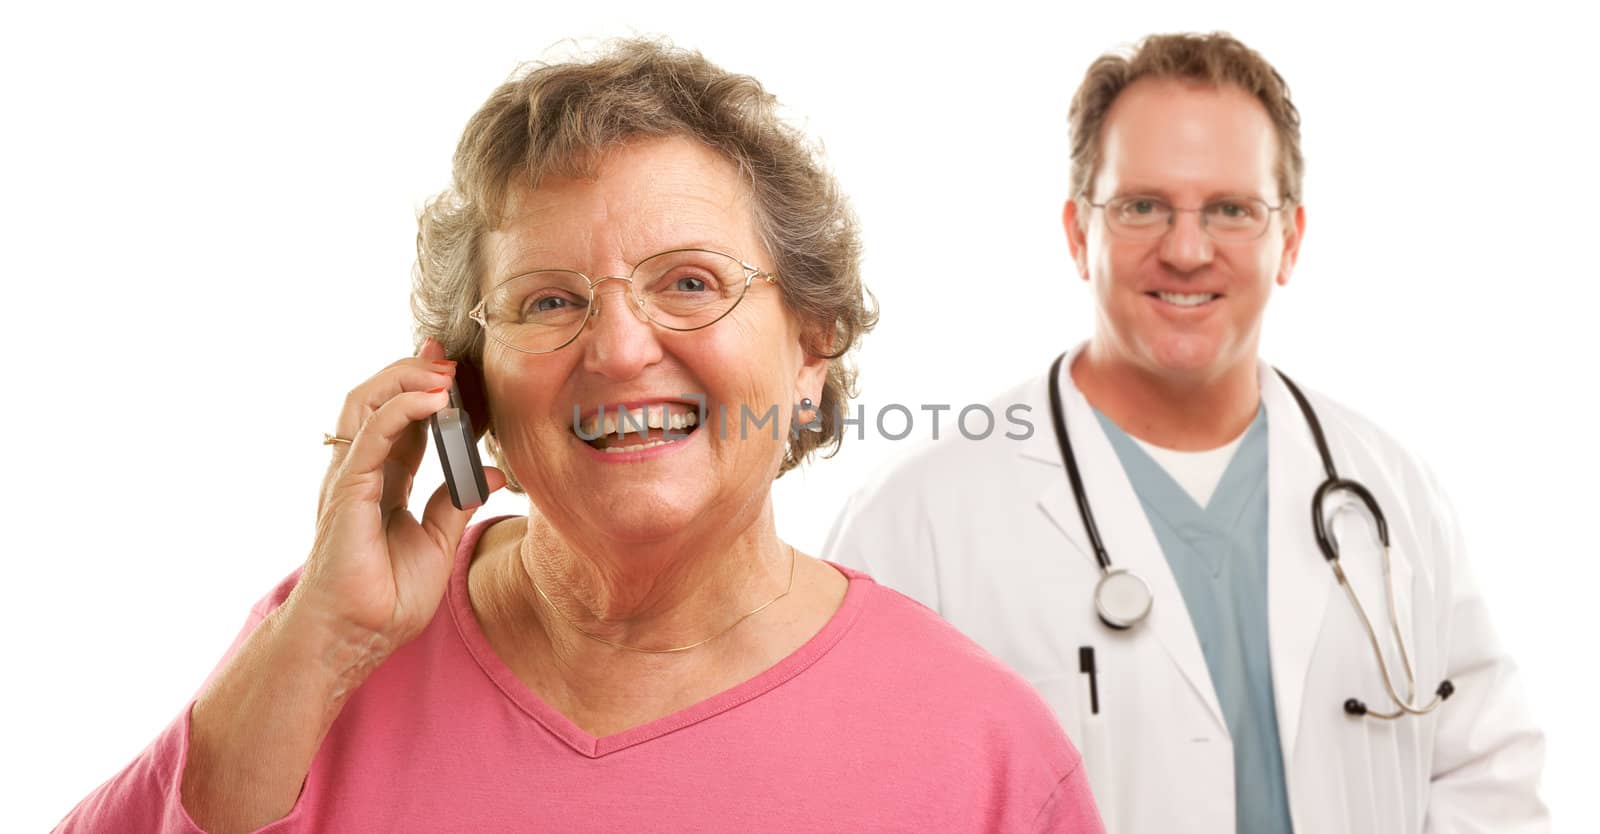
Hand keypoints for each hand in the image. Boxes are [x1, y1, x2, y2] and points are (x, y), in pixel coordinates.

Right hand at [294, 337, 505, 656]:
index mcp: (381, 482)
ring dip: (405, 379)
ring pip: (366, 405)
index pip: (401, 420)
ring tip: (444, 372)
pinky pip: (371, 436)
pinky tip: (433, 399)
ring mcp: (349, 479)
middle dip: (411, 371)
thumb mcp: (436, 544)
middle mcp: (360, 473)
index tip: (454, 367)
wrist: (355, 637)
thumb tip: (491, 474)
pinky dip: (401, 409)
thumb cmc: (386, 600)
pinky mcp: (347, 492)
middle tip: (448, 357)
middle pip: (377, 400)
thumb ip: (455, 503)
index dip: (424, 389)